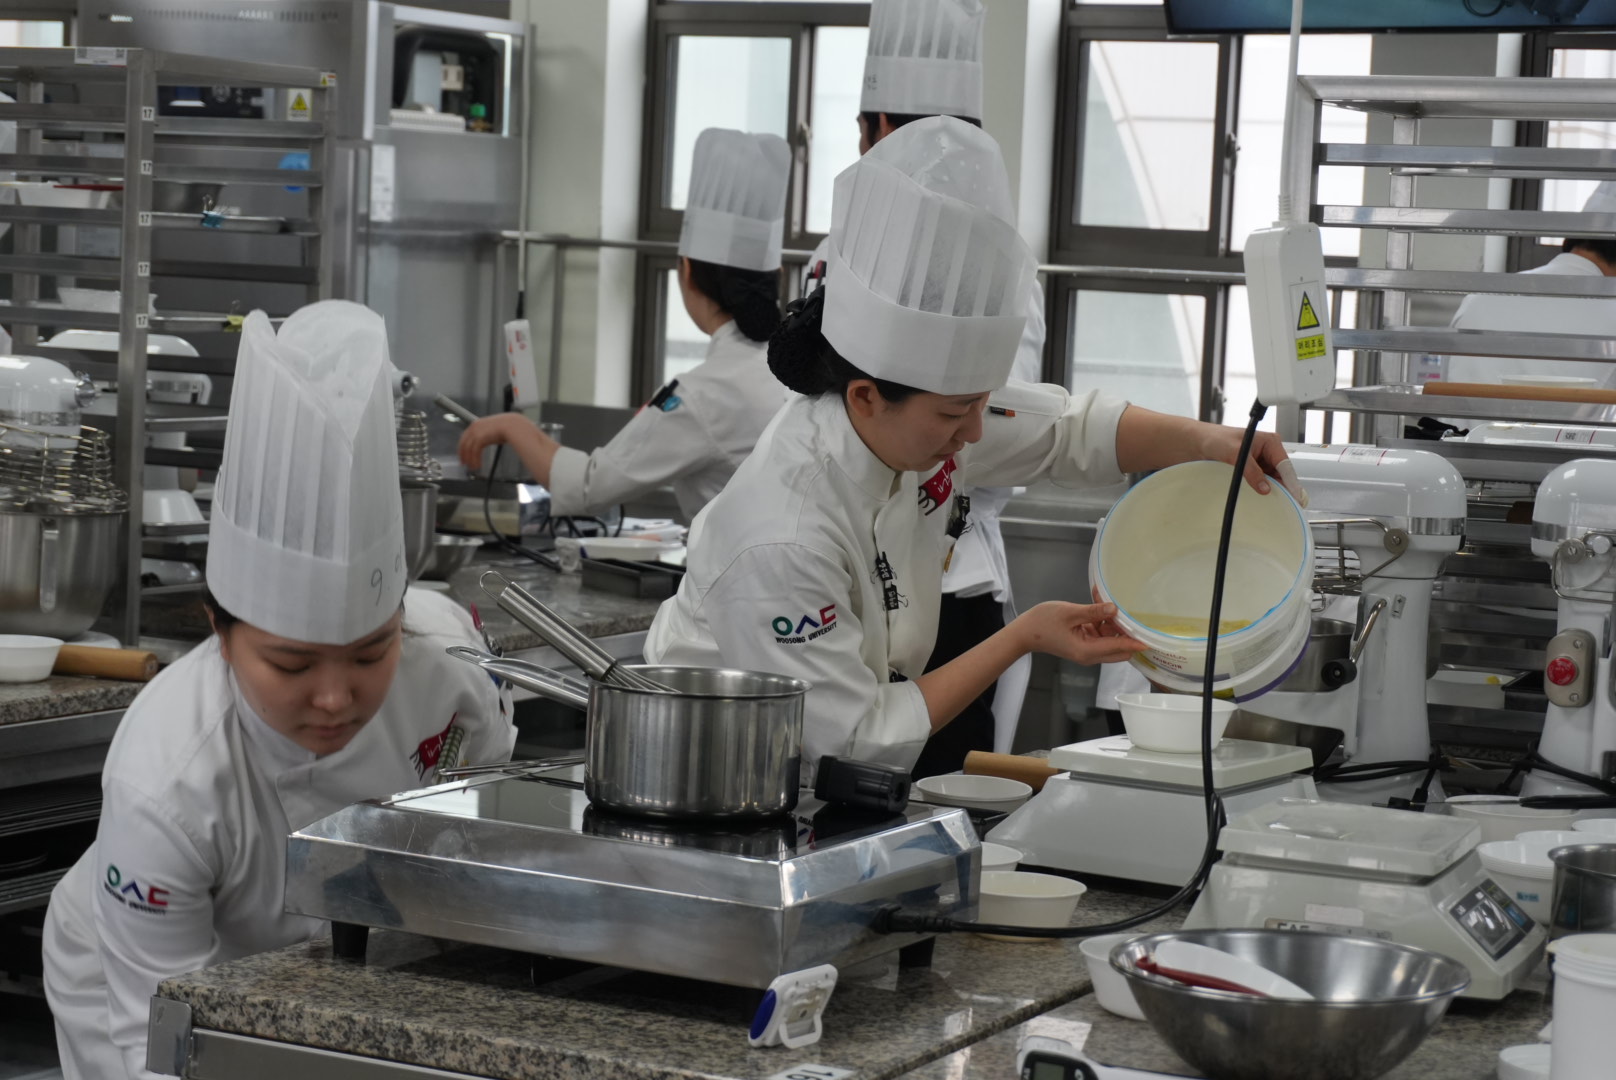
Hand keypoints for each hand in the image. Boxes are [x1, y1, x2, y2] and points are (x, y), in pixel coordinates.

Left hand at [457, 414, 541, 471]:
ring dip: (471, 460)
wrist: (514, 426)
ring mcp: (476, 432)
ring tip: (474, 467)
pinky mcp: (480, 438)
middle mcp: (474, 427)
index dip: (462, 448)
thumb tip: (486, 442)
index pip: (465, 437)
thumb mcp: (494, 430)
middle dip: (463, 455)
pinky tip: (479, 465)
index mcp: (476, 424)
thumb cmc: (509, 428)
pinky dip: (475, 460)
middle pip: (463, 443)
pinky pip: (474, 451)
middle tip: (464, 464)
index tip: (463, 456)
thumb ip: (487, 435)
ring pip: (468, 449)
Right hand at [1012, 601, 1147, 665]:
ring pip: (1110, 640)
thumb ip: (1093, 611)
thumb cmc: (1043, 623)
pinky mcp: (1083, 644)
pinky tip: (1099, 604)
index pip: (1119, 648)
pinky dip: (1102, 622)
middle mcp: (1090, 655)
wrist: (1024, 632)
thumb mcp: (1069, 612)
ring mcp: (1087, 650)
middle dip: (1126, 632)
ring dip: (1112, 624)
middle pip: (1119, 648)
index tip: (1152, 638)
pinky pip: (1100, 635)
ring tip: (1106, 601)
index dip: (1135, 642)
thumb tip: (1115, 609)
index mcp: (1087, 651)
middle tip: (1131, 613)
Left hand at [1196, 425, 1291, 496]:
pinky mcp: (1251, 471)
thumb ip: (1251, 470)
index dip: (1290, 483)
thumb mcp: (1235, 453)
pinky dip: (1259, 492)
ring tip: (1270, 504)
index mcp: (1270, 442)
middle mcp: (1268, 452)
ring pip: (1271, 482)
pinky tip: (1258, 500)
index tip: (1293, 498)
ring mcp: (1260, 463)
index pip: (1285, 466)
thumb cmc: (1215, 439)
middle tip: (1282, 505)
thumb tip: (1265, 488)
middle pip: (1281, 476)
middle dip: (1281, 489)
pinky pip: (1260, 484)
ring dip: (1269, 492)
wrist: (1197, 443)